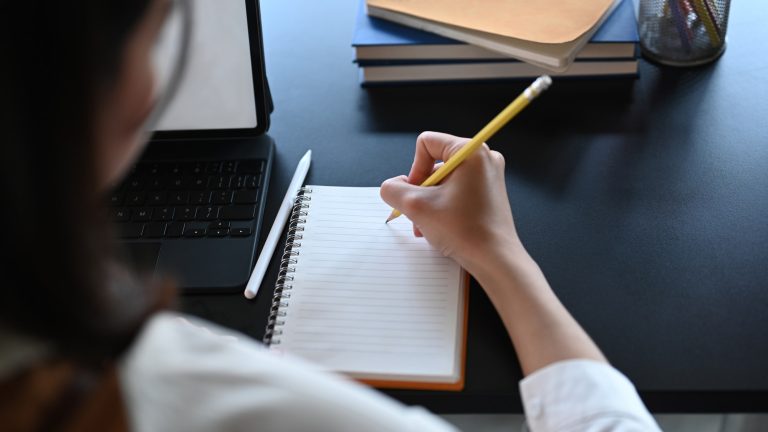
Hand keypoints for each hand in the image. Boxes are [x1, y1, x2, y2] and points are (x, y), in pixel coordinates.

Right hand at [380, 131, 523, 275]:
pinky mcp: (489, 193)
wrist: (495, 260)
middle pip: (435, 163)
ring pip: (444, 180)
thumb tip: (392, 186)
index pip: (427, 143)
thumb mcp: (416, 207)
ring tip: (428, 225)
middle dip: (421, 190)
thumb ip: (393, 190)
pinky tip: (440, 227)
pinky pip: (457, 191)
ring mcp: (488, 176)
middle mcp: (483, 158)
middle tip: (420, 214)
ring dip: (430, 202)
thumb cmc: (465, 231)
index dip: (414, 169)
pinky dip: (444, 206)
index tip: (417, 194)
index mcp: (470, 152)